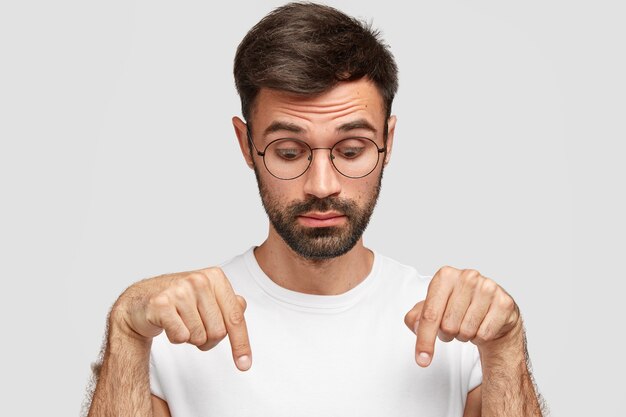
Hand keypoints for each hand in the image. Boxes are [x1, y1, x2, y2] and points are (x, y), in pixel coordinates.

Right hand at [112, 267, 251, 370]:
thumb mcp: (207, 297)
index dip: (241, 344)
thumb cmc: (179, 301)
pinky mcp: (160, 304)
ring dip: (190, 338)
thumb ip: (228, 304)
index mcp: (215, 276)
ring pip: (199, 337)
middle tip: (194, 328)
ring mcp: (179, 290)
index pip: (235, 317)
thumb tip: (242, 306)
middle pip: (219, 332)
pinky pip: (181, 337)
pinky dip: (176, 338)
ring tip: (180, 323)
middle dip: (208, 339)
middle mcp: (199, 280)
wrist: (140, 301)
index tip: (245, 365)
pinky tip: (169, 324)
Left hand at [404, 266, 520, 366]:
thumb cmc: (458, 308)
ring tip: (468, 324)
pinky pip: (484, 334)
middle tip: (453, 326)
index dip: (424, 340)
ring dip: (464, 335)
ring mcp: (488, 288)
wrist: (492, 310)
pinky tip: (482, 325)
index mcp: (445, 275)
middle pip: (448, 325)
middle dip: (447, 334)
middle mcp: (467, 277)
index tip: (421, 360)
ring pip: (466, 331)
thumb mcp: (432, 309)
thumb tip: (417, 328)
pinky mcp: (504, 302)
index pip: (430, 314)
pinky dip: (480, 337)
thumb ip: (416, 318)